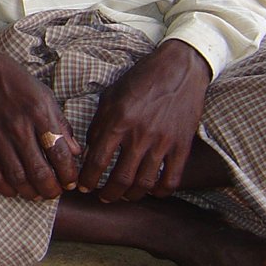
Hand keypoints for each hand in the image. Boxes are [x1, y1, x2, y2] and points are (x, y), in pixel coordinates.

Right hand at [0, 38, 80, 199]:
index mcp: (38, 112)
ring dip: (32, 192)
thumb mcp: (43, 94)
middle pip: (40, 172)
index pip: (60, 153)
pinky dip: (6, 189)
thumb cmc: (12, 79)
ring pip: (18, 178)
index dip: (68, 174)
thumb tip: (75, 151)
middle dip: (52, 190)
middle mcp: (18, 126)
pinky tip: (15, 190)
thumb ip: (60, 123)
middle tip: (57, 192)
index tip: (71, 180)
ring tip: (39, 194)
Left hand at [78, 39, 211, 202]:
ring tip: (124, 196)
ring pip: (145, 183)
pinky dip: (161, 191)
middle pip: (121, 178)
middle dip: (108, 193)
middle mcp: (140, 134)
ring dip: (131, 195)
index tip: (83, 186)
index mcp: (118, 120)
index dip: (88, 179)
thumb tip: (90, 149)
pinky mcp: (182, 145)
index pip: (98, 160)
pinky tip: (152, 191)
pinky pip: (172, 179)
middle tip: (102, 196)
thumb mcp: (111, 95)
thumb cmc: (141, 79)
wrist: (179, 68)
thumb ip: (99, 123)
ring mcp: (163, 142)